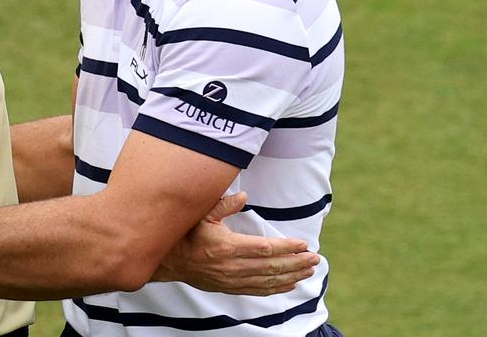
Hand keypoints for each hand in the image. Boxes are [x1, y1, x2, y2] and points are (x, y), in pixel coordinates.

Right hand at [153, 192, 319, 295]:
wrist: (170, 261)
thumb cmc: (186, 234)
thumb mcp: (202, 215)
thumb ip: (223, 205)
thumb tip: (243, 195)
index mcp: (227, 246)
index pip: (265, 248)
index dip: (286, 247)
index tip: (303, 244)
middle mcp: (232, 266)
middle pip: (271, 266)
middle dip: (296, 263)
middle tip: (315, 259)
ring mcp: (232, 280)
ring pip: (268, 280)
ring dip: (292, 276)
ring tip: (309, 271)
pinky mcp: (230, 287)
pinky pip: (258, 290)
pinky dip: (277, 288)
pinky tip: (290, 284)